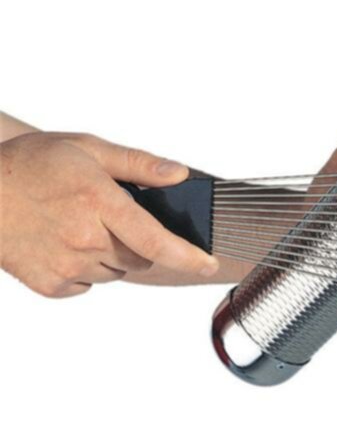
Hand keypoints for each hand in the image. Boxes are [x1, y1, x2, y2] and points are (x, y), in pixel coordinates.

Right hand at [0, 132, 218, 297]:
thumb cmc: (30, 166)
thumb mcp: (87, 148)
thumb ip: (139, 164)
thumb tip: (178, 174)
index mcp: (99, 203)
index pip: (156, 240)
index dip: (188, 256)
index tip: (208, 262)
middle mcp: (85, 240)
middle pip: (142, 257)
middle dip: (138, 240)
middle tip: (109, 215)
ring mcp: (66, 266)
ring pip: (118, 271)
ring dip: (112, 253)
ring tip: (82, 225)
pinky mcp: (51, 285)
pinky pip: (90, 283)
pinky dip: (87, 267)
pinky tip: (65, 243)